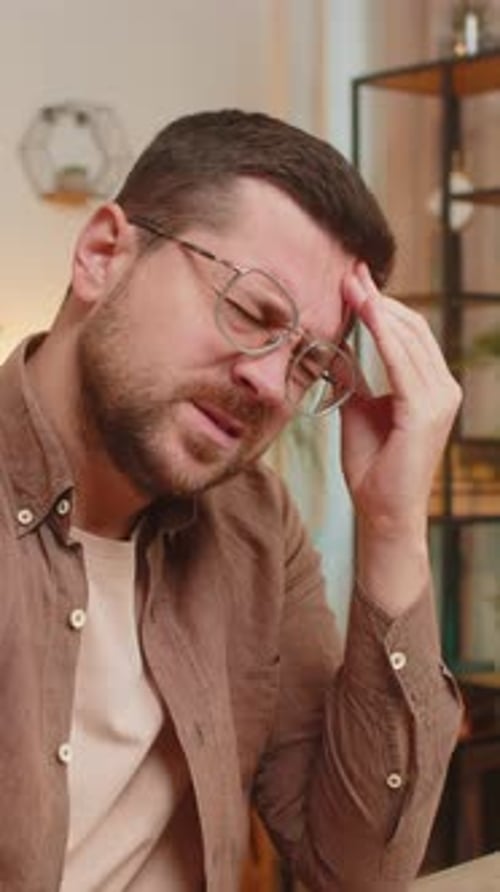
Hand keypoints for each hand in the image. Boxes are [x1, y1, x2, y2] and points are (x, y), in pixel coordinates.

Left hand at [340, 264, 461, 543]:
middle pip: (411, 328)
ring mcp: (440, 398)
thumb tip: (334, 347)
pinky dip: (383, 333)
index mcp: (429, 386)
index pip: (407, 333)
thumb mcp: (358, 410)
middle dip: (378, 298)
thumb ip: (354, 378)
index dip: (381, 304)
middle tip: (349, 271)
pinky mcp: (427, 410)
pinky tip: (366, 310)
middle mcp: (442, 387)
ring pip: (408, 338)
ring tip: (350, 283)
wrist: (381, 512)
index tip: (354, 278)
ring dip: (378, 307)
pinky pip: (402, 362)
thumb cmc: (372, 466)